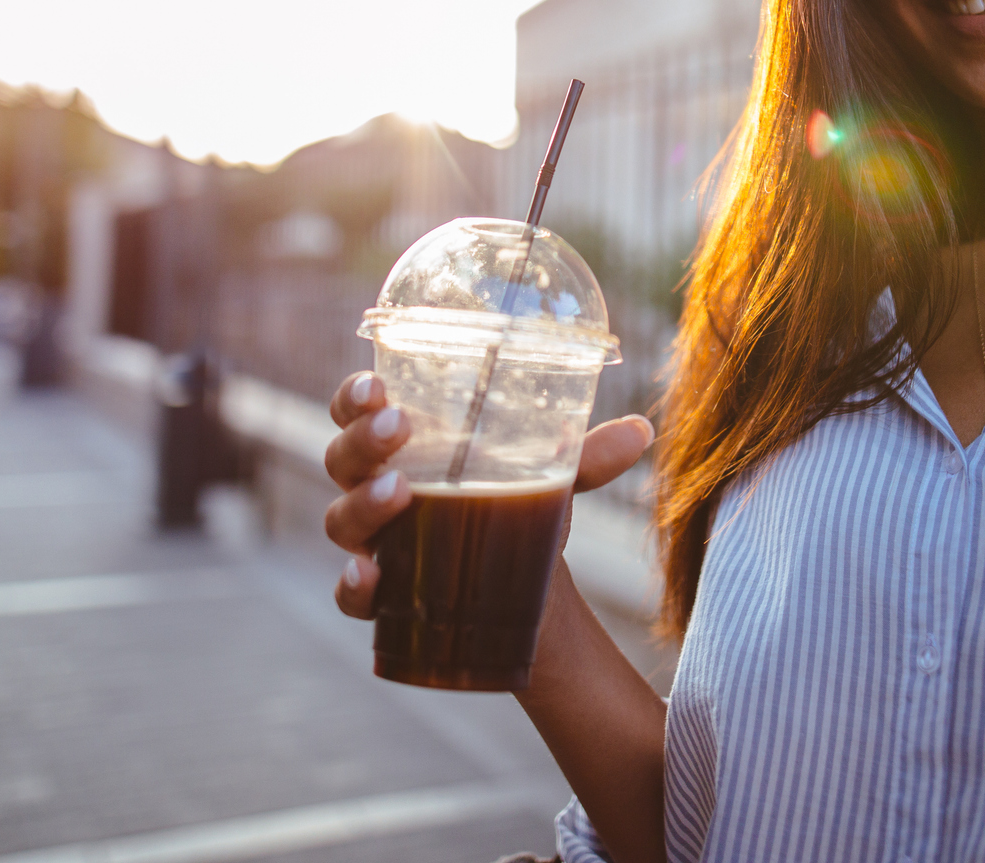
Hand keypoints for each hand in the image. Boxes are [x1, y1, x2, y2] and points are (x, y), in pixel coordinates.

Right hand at [323, 369, 654, 619]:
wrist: (519, 589)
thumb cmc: (514, 508)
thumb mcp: (549, 480)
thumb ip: (587, 457)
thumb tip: (644, 429)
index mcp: (402, 445)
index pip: (354, 410)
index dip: (353, 396)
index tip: (379, 387)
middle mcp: (373, 488)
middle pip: (341, 458)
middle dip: (363, 442)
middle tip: (400, 430)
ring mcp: (372, 543)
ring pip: (340, 522)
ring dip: (363, 504)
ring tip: (403, 492)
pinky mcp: (383, 596)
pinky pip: (349, 594)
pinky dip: (353, 587)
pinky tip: (371, 576)